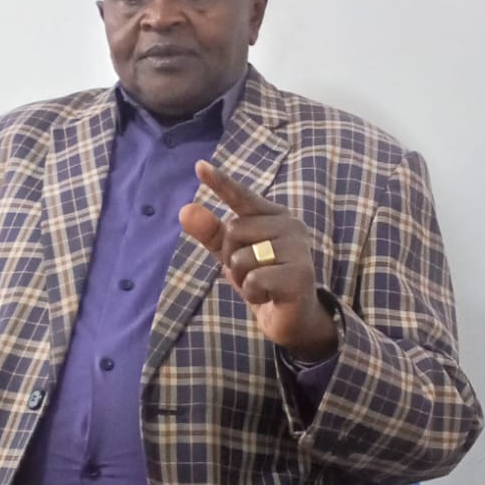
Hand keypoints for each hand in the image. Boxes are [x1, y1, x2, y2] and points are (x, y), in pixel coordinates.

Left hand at [179, 160, 338, 360]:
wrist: (294, 318)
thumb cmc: (263, 280)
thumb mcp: (232, 255)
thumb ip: (211, 232)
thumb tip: (185, 210)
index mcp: (274, 215)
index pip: (242, 197)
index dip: (221, 183)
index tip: (200, 166)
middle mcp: (290, 225)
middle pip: (234, 230)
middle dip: (231, 258)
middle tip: (252, 273)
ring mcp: (298, 248)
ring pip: (241, 257)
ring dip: (242, 279)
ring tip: (262, 285)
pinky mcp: (300, 273)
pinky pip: (254, 278)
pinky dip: (253, 293)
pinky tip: (270, 295)